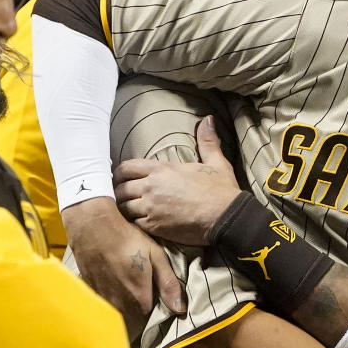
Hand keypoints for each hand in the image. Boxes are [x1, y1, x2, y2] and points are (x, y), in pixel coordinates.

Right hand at [63, 197, 184, 338]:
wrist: (92, 226)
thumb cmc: (128, 238)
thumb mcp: (156, 255)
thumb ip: (168, 284)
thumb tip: (180, 310)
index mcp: (139, 297)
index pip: (151, 318)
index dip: (156, 309)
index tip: (159, 297)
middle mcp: (120, 304)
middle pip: (134, 319)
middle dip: (141, 311)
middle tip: (145, 291)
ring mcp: (103, 299)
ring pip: (119, 313)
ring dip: (126, 306)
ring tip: (130, 286)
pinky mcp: (91, 291)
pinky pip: (105, 304)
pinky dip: (112, 298)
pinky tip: (114, 281)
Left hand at [114, 116, 240, 245]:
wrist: (227, 218)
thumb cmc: (221, 191)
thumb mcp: (216, 162)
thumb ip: (207, 141)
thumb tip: (208, 120)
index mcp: (162, 169)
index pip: (127, 167)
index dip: (119, 173)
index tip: (120, 178)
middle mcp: (152, 187)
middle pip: (121, 189)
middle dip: (120, 192)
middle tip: (124, 196)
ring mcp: (151, 208)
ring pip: (124, 208)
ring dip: (126, 209)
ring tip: (130, 211)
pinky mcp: (155, 227)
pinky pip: (134, 224)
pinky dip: (135, 224)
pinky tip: (140, 223)